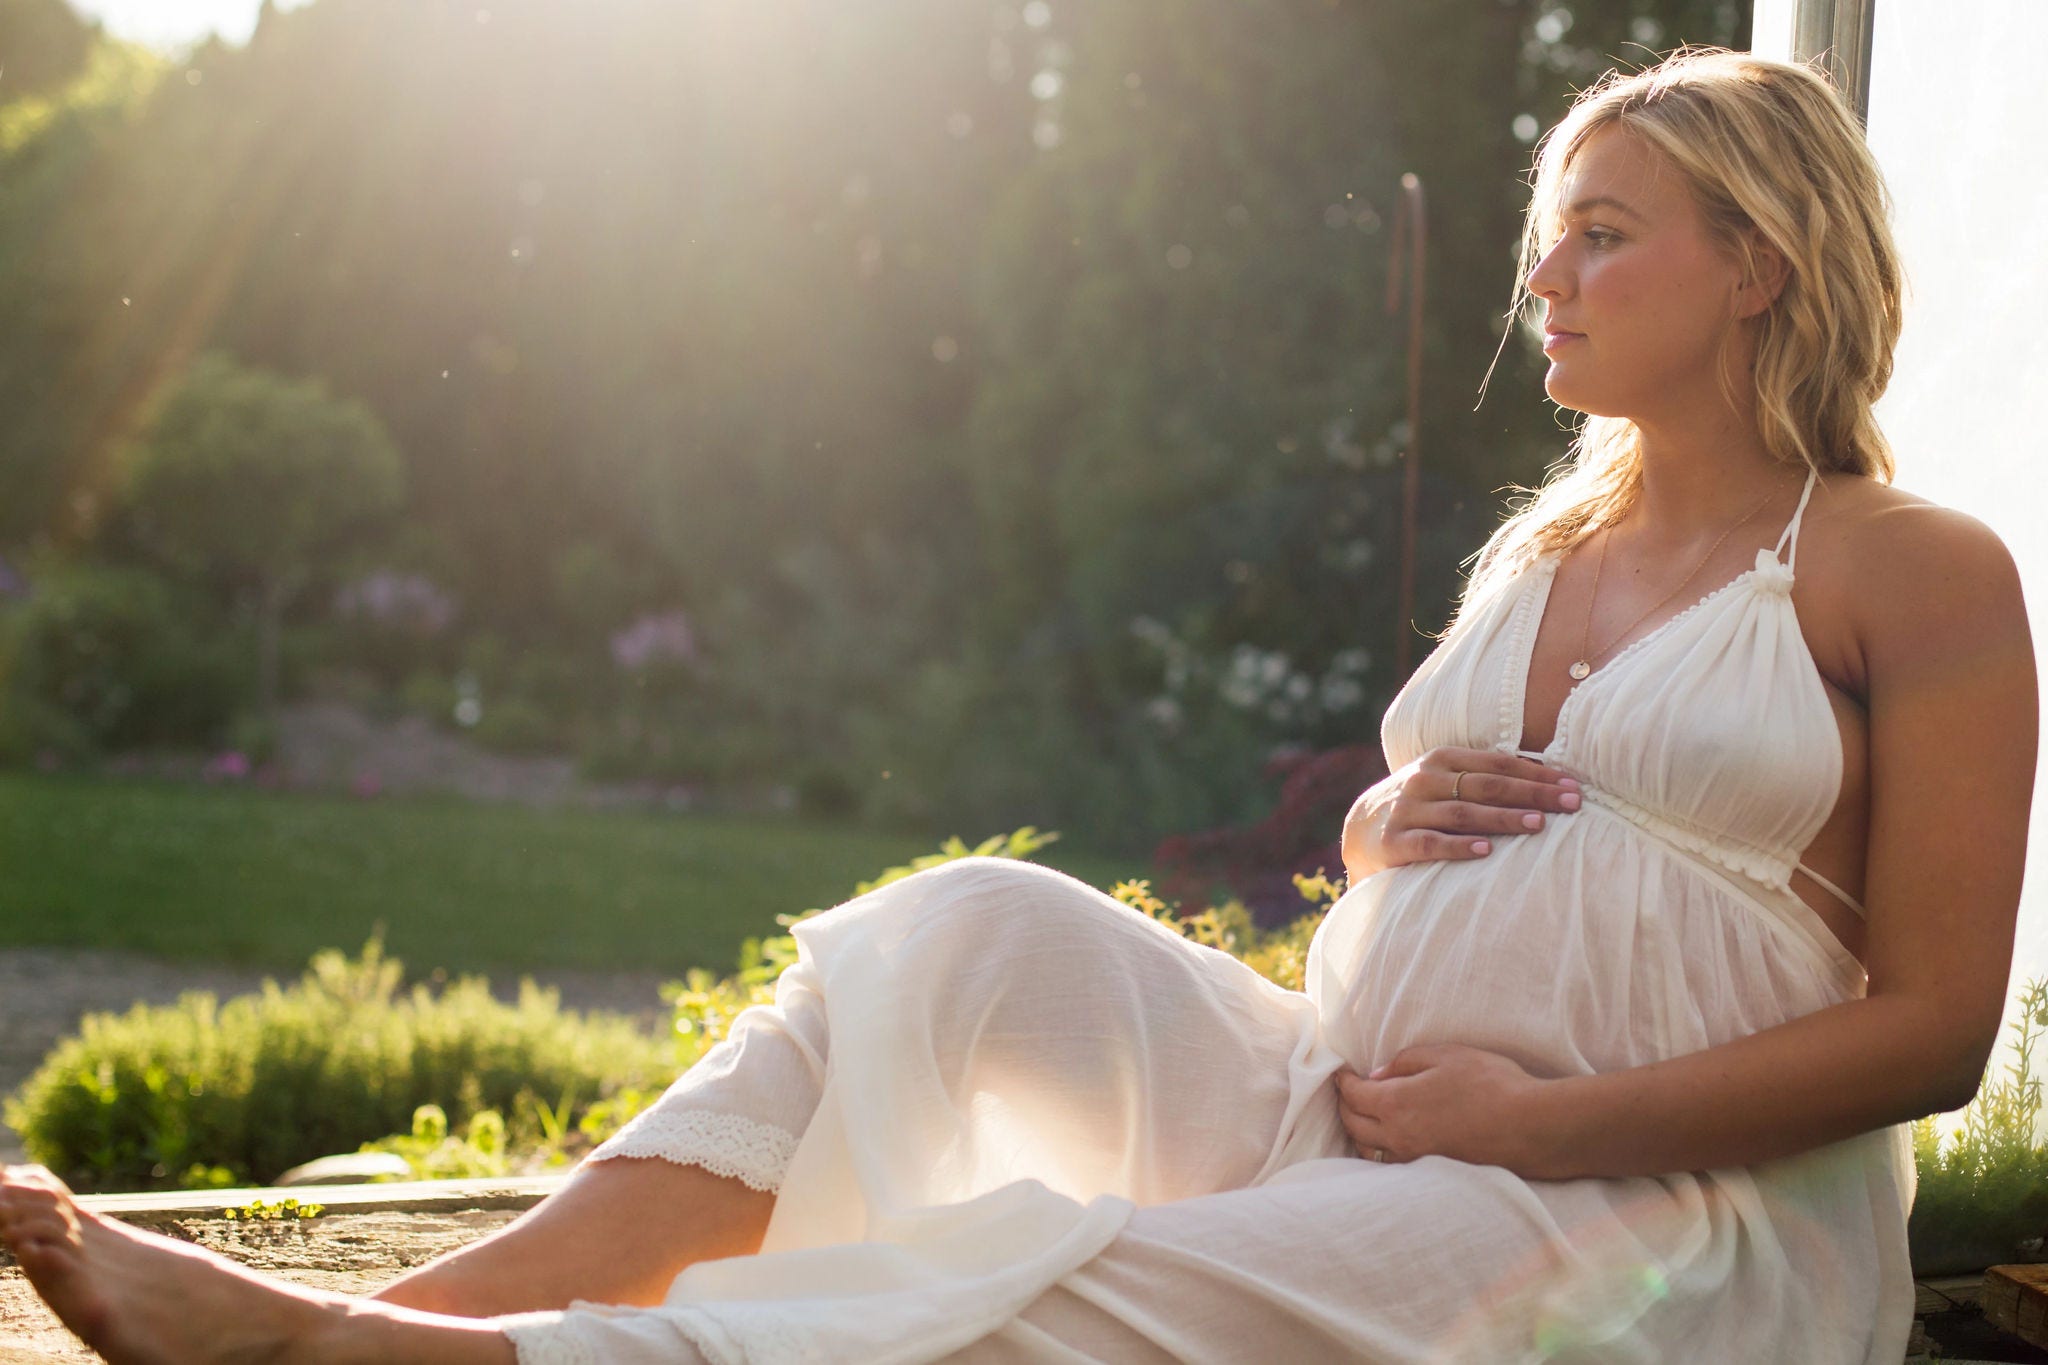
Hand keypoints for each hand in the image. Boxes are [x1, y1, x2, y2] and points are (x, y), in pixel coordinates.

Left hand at [1334, 1044, 1560, 1177]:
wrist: (1531, 1127)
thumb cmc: (1491, 1084)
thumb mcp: (1445, 1055)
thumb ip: (1405, 1062)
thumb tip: (1379, 1075)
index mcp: (1396, 1104)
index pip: (1353, 1095)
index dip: (1343, 1082)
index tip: (1341, 1073)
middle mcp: (1398, 1137)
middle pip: (1353, 1125)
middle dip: (1345, 1106)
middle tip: (1348, 1092)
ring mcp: (1415, 1159)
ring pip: (1369, 1151)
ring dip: (1360, 1133)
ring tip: (1364, 1118)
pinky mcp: (1433, 1173)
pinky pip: (1392, 1165)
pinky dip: (1382, 1152)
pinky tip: (1390, 1142)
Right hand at [1340, 746, 1578, 878]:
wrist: (1359, 832)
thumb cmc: (1420, 806)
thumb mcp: (1443, 781)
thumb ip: (1482, 778)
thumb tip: (1550, 780)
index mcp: (1442, 759)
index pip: (1498, 764)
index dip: (1538, 774)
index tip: (1574, 785)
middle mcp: (1424, 779)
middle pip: (1487, 786)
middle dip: (1533, 794)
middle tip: (1571, 804)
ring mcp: (1407, 810)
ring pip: (1463, 813)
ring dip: (1503, 818)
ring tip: (1538, 825)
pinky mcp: (1393, 842)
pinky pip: (1430, 844)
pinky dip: (1459, 846)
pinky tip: (1486, 851)